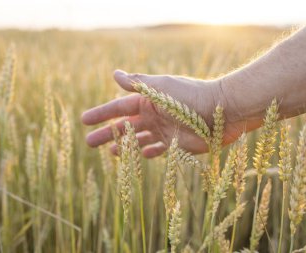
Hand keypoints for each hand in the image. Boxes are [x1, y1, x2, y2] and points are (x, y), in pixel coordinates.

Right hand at [81, 70, 254, 157]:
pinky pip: (159, 149)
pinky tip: (141, 156)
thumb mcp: (160, 87)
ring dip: (124, 145)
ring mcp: (164, 130)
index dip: (101, 114)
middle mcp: (153, 115)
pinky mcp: (176, 144)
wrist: (222, 110)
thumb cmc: (190, 96)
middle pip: (125, 126)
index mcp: (147, 101)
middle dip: (107, 133)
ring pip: (139, 139)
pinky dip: (149, 153)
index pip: (118, 108)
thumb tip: (114, 74)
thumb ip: (137, 83)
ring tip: (111, 152)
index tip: (84, 120)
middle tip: (89, 142)